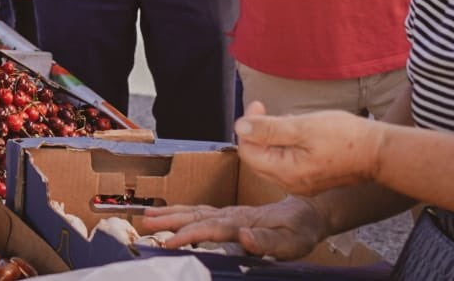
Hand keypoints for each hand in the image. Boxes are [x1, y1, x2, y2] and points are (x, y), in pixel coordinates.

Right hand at [137, 194, 326, 260]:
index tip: (168, 243)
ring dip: (171, 213)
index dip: (187, 236)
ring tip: (149, 216)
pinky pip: (200, 211)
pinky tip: (172, 214)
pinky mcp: (229, 214)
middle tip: (145, 224)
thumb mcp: (290, 242)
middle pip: (195, 216)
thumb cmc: (299, 231)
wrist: (307, 213)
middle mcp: (231, 215)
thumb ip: (266, 242)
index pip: (208, 228)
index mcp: (241, 222)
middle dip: (169, 220)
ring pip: (194, 211)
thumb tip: (242, 237)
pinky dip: (182, 211)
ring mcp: (228, 212)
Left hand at [233, 101, 384, 195]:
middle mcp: (290, 184)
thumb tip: (240, 127)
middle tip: (266, 109)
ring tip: (289, 119)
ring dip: (272, 135)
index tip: (259, 105)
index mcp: (286, 173)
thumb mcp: (302, 127)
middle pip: (257, 156)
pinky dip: (286, 143)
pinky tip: (300, 130)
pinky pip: (286, 161)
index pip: (247, 151)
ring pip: (271, 157)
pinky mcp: (311, 179)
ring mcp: (301, 184)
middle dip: (258, 131)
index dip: (248, 126)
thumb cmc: (344, 137)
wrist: (378, 152)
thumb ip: (268, 129)